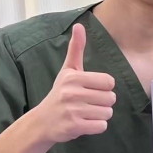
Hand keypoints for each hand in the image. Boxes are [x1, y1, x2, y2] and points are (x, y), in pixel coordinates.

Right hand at [35, 24, 115, 143]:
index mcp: (74, 77)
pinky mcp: (74, 127)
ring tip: (85, 113)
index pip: (109, 82)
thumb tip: (79, 25)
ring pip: (107, 113)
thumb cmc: (60, 93)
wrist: (42, 122)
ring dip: (100, 115)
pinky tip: (84, 123)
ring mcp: (72, 111)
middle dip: (103, 103)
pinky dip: (96, 127)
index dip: (104, 88)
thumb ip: (76, 49)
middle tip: (88, 103)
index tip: (91, 90)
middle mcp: (72, 93)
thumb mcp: (68, 70)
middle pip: (110, 98)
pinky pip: (101, 126)